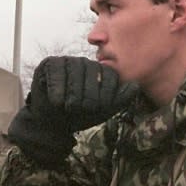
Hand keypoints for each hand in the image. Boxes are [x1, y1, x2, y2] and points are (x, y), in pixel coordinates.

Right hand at [8, 56, 136, 166]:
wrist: (53, 125)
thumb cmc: (79, 116)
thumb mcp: (104, 111)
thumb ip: (121, 99)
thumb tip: (136, 85)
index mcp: (100, 71)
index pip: (110, 77)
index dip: (105, 97)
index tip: (96, 110)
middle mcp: (85, 63)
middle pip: (93, 75)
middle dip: (87, 98)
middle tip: (79, 110)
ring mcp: (67, 61)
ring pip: (75, 74)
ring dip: (72, 96)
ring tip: (67, 107)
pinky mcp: (49, 64)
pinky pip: (58, 74)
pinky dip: (57, 92)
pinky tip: (56, 102)